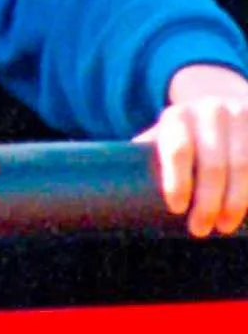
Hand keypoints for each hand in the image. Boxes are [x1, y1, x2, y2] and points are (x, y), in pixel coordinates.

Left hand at [144, 64, 247, 236]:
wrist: (218, 104)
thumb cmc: (182, 137)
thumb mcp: (160, 139)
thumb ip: (139, 160)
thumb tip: (100, 193)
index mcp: (176, 117)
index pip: (177, 150)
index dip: (177, 180)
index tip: (176, 208)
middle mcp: (209, 111)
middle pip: (212, 165)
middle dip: (207, 202)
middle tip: (199, 230)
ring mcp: (240, 114)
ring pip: (243, 166)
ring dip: (236, 201)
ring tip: (224, 226)